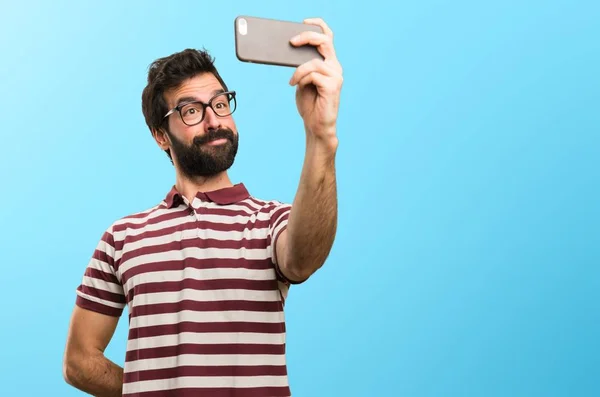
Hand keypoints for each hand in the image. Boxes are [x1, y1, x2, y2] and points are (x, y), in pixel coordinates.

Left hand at [289, 18, 342, 143]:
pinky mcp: (333, 86)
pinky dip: (301, 79)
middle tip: (292, 41)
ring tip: (293, 82)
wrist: (316, 127)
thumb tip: (292, 53)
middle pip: (324, 41)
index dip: (318, 26)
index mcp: (329, 64)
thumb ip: (301, 67)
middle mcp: (335, 68)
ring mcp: (336, 76)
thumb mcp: (302, 81)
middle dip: (307, 37)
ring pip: (313, 62)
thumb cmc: (310, 106)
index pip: (328, 38)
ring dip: (298, 71)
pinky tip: (296, 86)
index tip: (304, 22)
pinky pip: (312, 74)